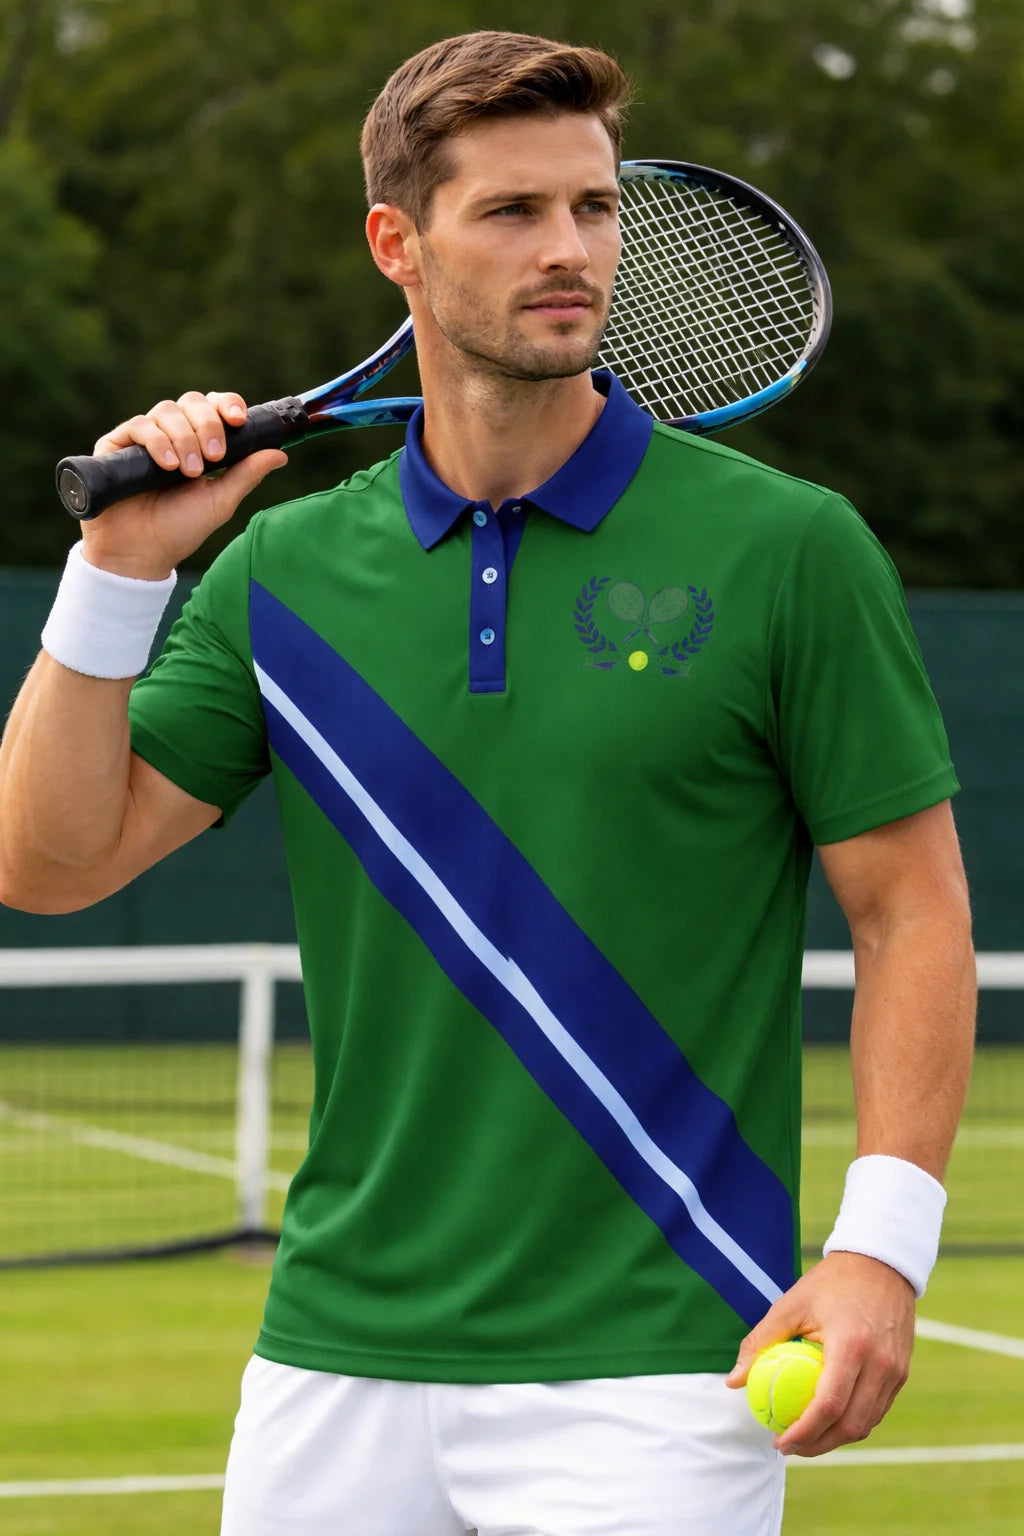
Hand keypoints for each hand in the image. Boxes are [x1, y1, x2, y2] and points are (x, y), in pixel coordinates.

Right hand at [81, 390, 287, 579]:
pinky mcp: (117, 444)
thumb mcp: (221, 501)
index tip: (239, 421)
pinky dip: (157, 441)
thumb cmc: (180, 529)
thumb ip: (247, 474)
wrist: (141, 553)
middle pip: (191, 401)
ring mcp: (144, 437)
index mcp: (198, 442)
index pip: (213, 407)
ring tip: (188, 471)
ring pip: (167, 410)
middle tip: (214, 456)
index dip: (227, 405)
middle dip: (208, 424)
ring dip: (184, 437)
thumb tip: (281, 454)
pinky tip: (168, 466)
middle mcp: (172, 434)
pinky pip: (139, 425)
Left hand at [725, 1251, 914, 1456]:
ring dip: (836, 1439)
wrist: (880, 1264)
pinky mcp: (902, 1373)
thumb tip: (733, 1382)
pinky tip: (829, 1418)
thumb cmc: (829, 1284)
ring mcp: (896, 1371)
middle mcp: (880, 1363)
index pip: (828, 1405)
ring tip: (806, 1437)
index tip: (779, 1442)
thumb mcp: (790, 1304)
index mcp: (851, 1345)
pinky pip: (877, 1410)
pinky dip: (853, 1422)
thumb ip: (760, 1341)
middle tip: (790, 1446)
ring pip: (867, 1423)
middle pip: (850, 1424)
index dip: (803, 1432)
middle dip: (818, 1445)